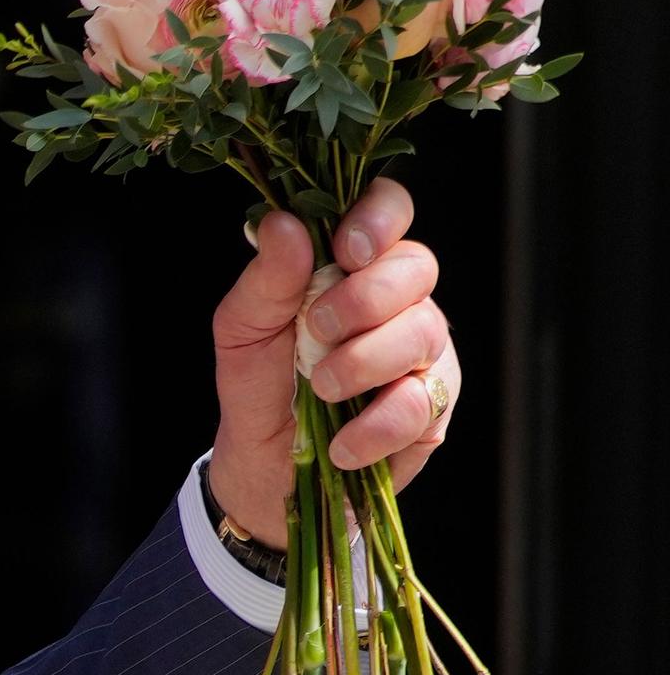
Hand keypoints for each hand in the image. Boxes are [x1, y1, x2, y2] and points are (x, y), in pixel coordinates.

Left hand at [206, 178, 459, 547]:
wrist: (264, 465)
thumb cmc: (258, 383)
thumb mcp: (242, 328)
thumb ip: (267, 278)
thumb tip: (284, 223)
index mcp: (350, 264)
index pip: (388, 209)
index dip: (378, 218)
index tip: (345, 250)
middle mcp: (397, 299)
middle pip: (416, 266)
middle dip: (365, 297)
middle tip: (315, 329)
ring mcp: (423, 351)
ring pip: (425, 331)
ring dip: (364, 361)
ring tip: (320, 387)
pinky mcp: (433, 407)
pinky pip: (422, 403)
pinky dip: (375, 425)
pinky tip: (340, 442)